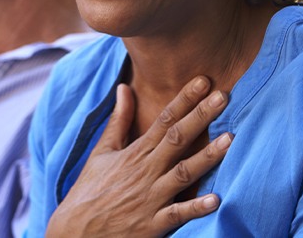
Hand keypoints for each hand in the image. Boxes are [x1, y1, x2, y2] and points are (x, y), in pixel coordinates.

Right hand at [45, 76, 231, 237]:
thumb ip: (119, 120)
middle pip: (178, 138)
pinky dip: (195, 207)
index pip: (165, 119)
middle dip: (201, 116)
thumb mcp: (102, 151)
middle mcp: (146, 171)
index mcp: (136, 152)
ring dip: (207, 157)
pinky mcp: (152, 226)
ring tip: (230, 139)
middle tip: (223, 96)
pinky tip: (215, 199)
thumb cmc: (89, 191)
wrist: (72, 236)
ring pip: (183, 173)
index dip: (185, 99)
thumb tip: (124, 87)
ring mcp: (150, 198)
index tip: (204, 80)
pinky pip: (177, 214)